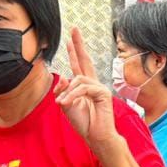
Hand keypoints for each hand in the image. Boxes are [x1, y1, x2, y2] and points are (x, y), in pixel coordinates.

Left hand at [56, 27, 118, 148]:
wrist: (96, 137)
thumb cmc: (84, 123)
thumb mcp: (67, 106)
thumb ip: (63, 91)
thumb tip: (64, 76)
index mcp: (84, 86)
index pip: (79, 65)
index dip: (74, 52)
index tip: (69, 40)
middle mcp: (93, 84)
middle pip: (85, 60)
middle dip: (78, 45)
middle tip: (74, 29)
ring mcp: (100, 87)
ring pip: (78, 79)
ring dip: (68, 92)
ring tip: (62, 103)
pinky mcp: (103, 93)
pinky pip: (84, 88)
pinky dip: (73, 96)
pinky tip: (67, 103)